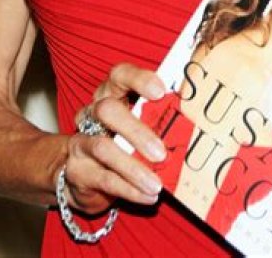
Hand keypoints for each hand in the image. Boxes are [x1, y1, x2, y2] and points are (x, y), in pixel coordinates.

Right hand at [61, 63, 166, 213]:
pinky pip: (104, 179)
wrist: (82, 174)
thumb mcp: (138, 124)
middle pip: (108, 110)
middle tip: (160, 152)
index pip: (120, 74)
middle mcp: (93, 112)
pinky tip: (148, 196)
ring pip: (103, 148)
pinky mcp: (77, 170)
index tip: (161, 91)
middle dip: (136, 130)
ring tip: (156, 184)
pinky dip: (129, 189)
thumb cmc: (121, 142)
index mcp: (110, 93)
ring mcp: (82, 141)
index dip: (139, 79)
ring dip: (133, 167)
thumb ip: (157, 118)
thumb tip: (194, 122)